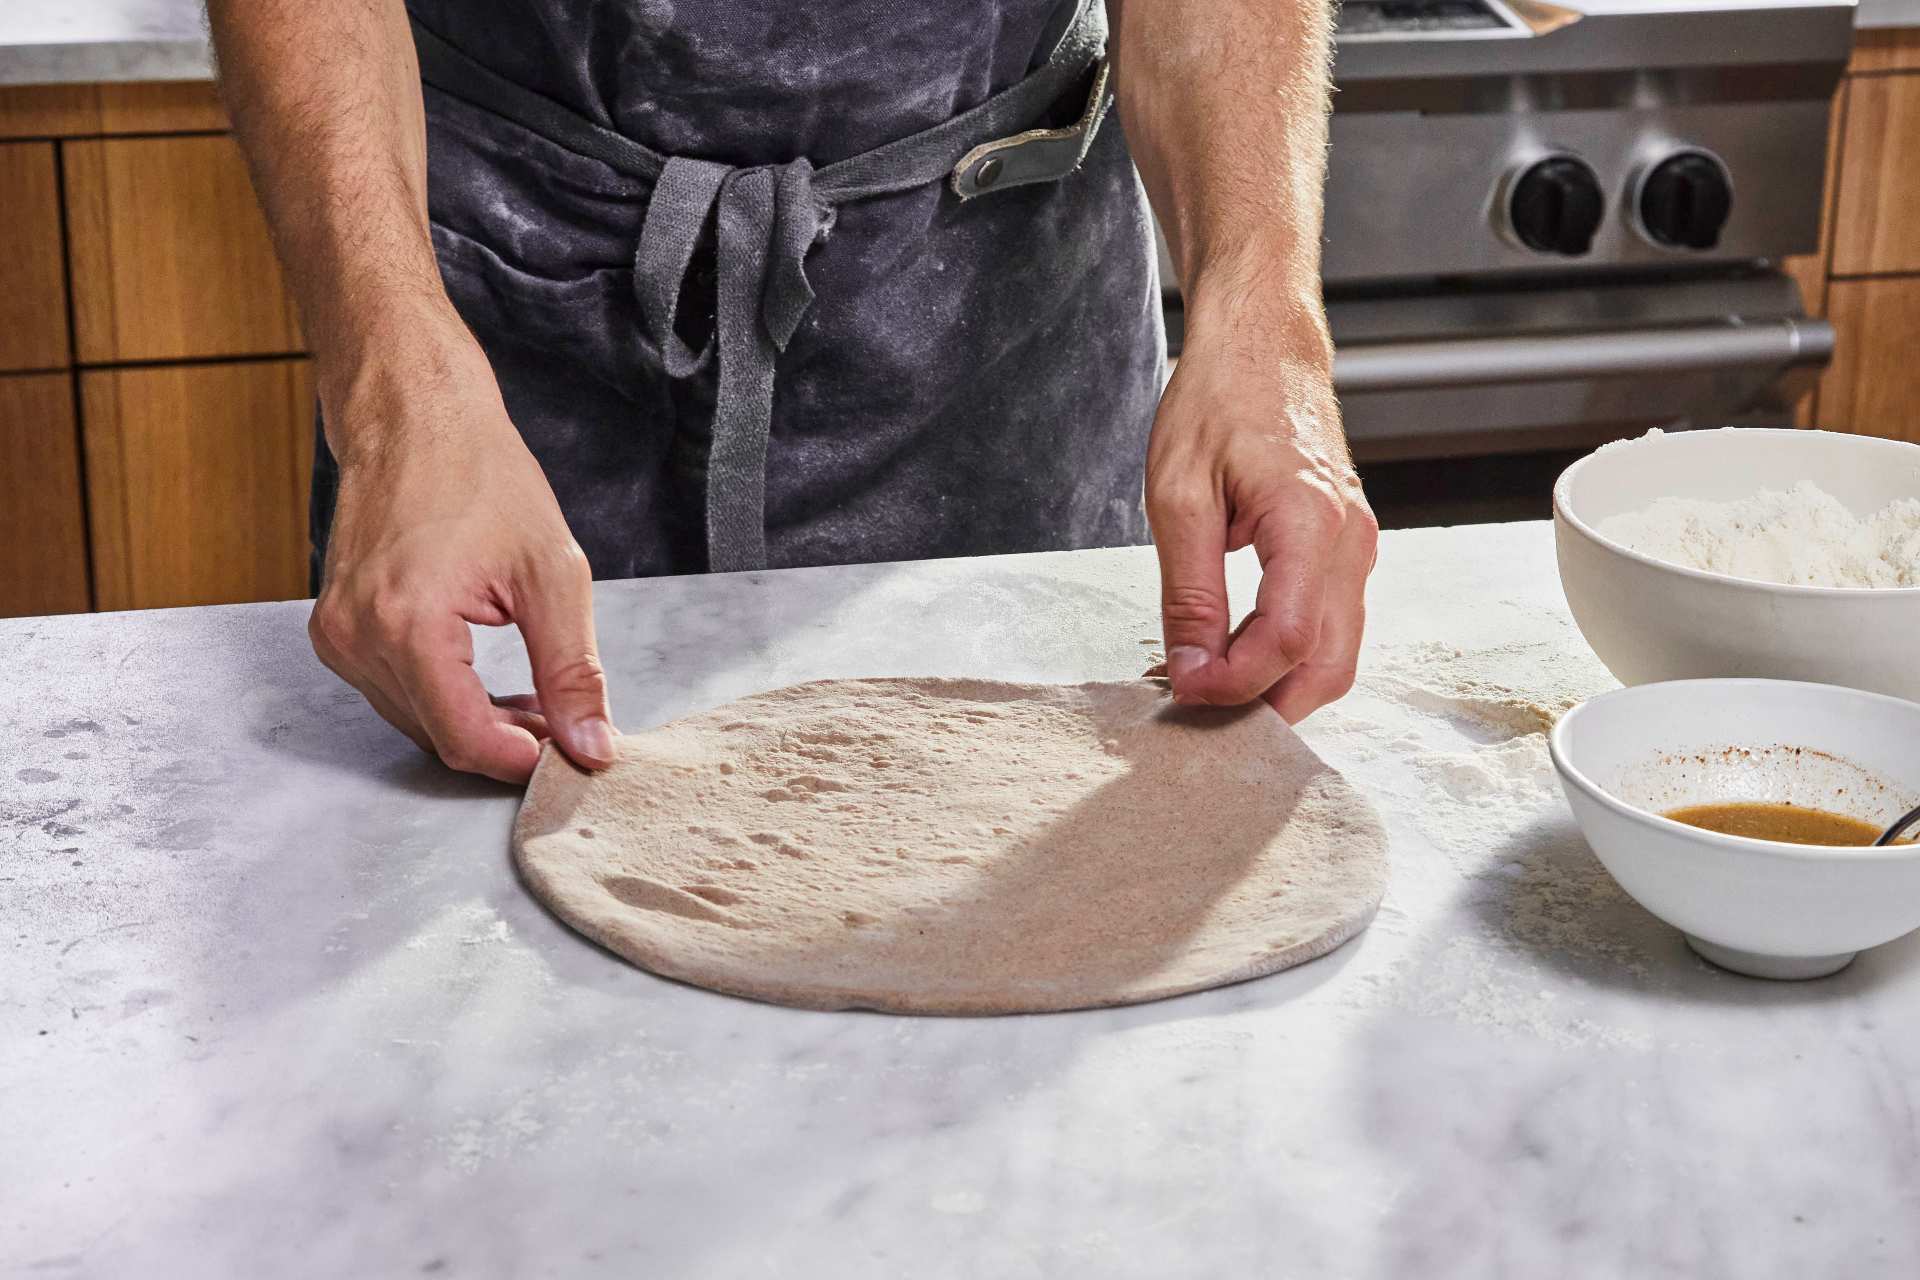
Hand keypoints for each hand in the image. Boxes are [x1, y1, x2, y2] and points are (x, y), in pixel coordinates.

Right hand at [308, 326, 616, 782]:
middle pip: (440, 738)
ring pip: (418, 722)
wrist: (414, 416)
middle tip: (566, 722)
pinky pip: (397, 693)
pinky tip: (490, 681)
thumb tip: (592, 747)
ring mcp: (337, 636)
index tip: (572, 754)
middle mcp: (357, 637)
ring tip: (538, 699)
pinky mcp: (335, 631)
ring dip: (479, 724)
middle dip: (508, 743)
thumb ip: (572, 671)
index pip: (464, 739)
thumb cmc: (481, 475)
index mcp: (405, 623)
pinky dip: (446, 699)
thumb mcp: (552, 573)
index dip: (523, 761)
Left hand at [1146, 314, 1377, 721]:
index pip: (1285, 641)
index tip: (1181, 686)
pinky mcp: (1346, 549)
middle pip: (1327, 667)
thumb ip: (1189, 593)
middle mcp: (1351, 542)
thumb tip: (1192, 669)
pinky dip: (1284, 651)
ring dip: (1275, 683)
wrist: (1262, 346)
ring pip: (1334, 654)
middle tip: (1196, 708)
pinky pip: (1327, 623)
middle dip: (1263, 703)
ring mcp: (1357, 547)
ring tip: (1206, 678)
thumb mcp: (1179, 497)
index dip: (1232, 682)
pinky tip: (1231, 648)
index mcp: (1311, 523)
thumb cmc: (1219, 401)